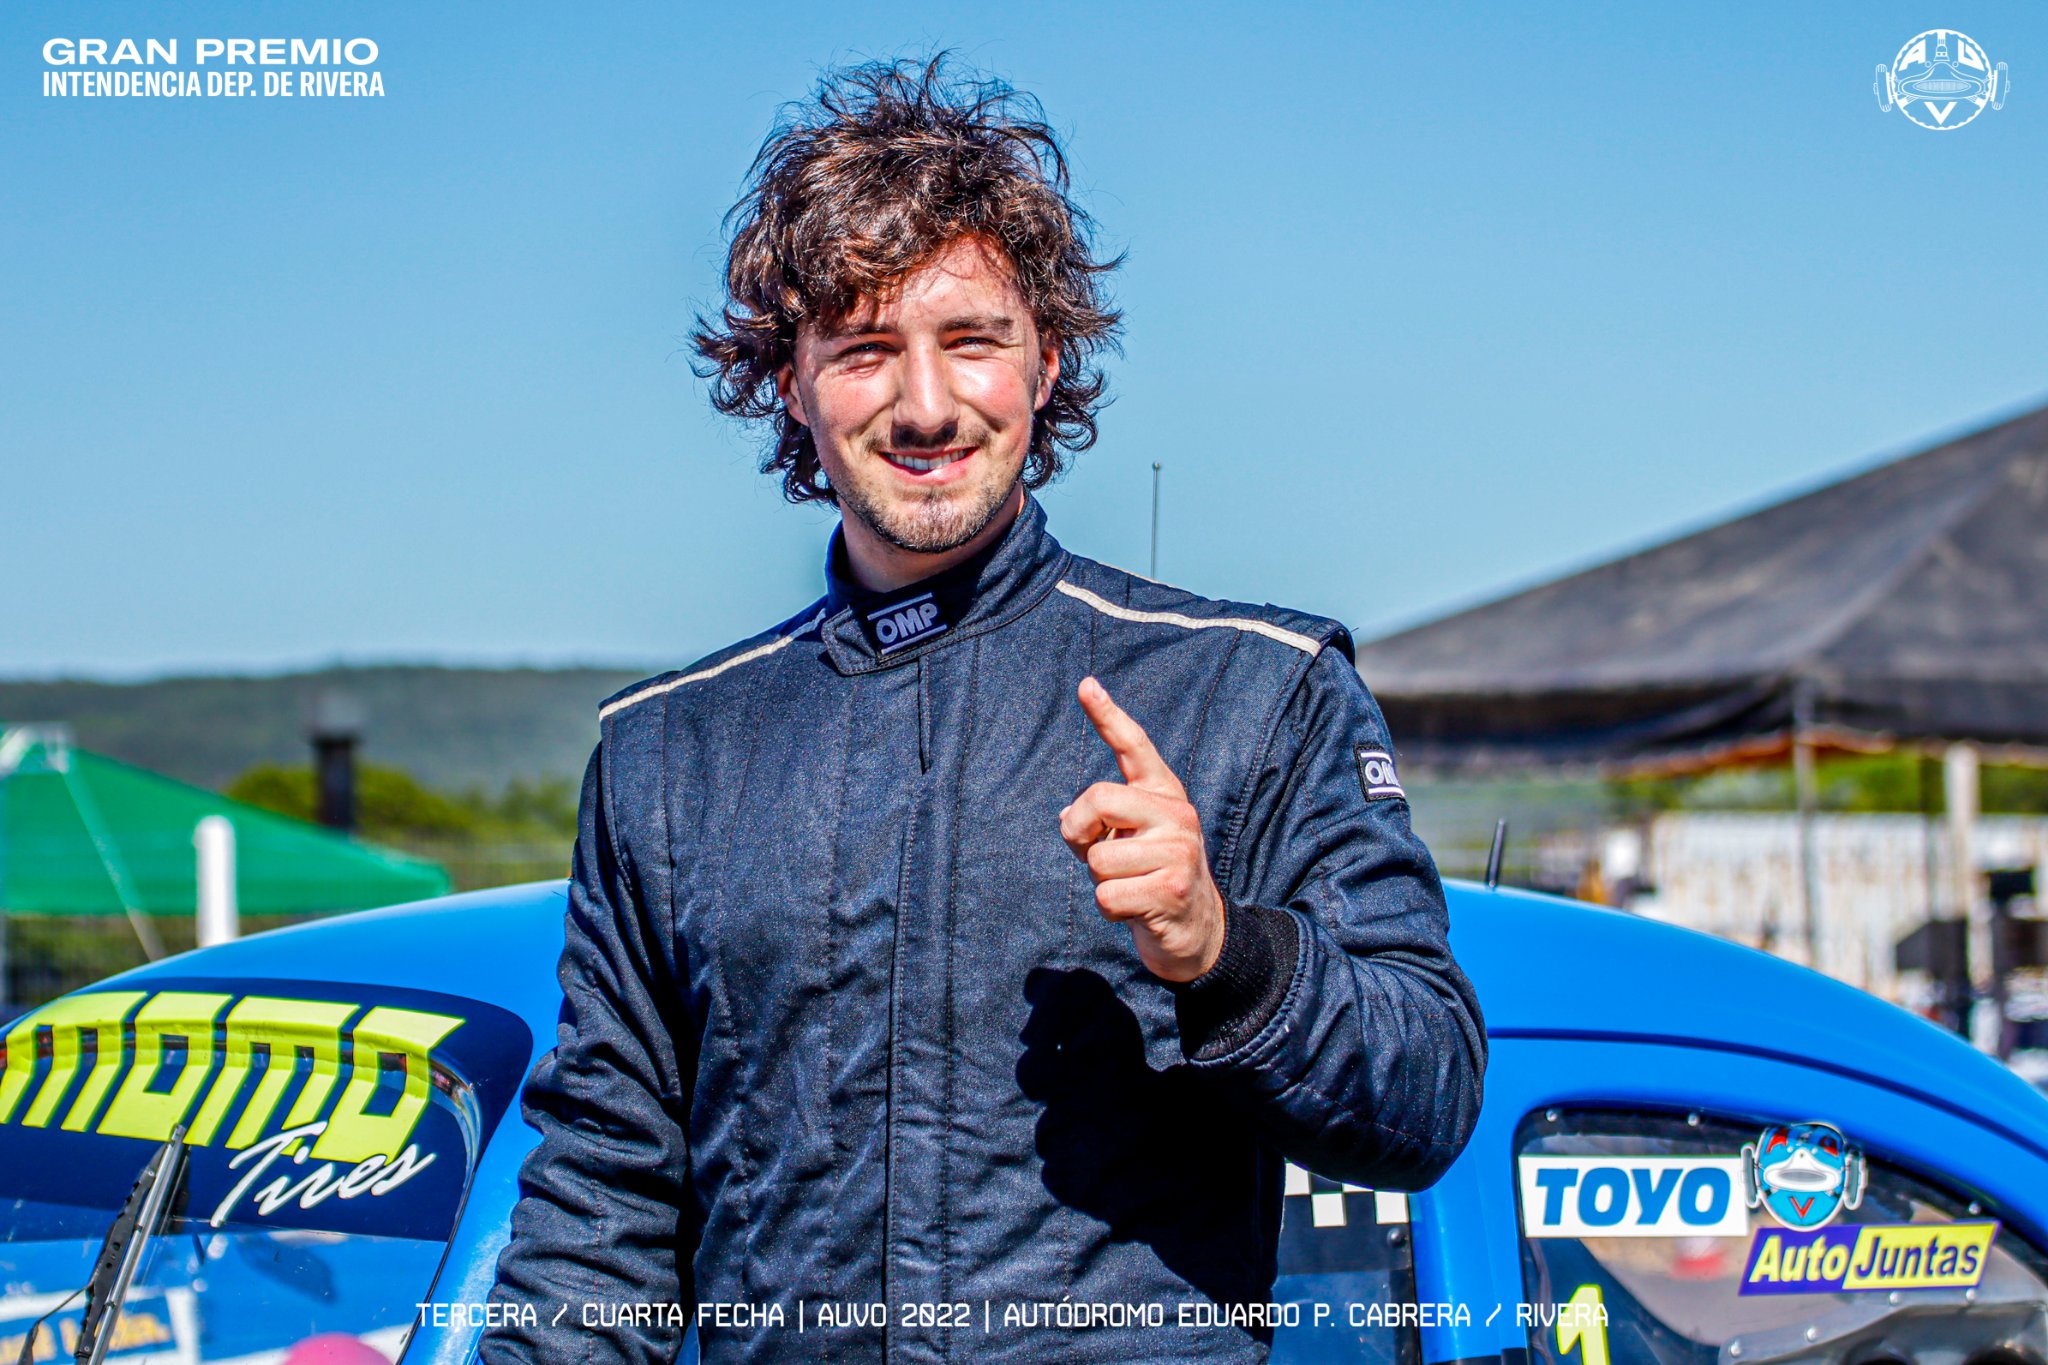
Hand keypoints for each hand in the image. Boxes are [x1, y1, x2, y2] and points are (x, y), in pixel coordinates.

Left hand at [1058, 676, 1226, 982]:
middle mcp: (1177, 815)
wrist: (1197, 932)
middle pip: (1098, 799)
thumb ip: (1102, 821)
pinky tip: (1135, 908)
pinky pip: (1106, 896)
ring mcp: (1178, 852)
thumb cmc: (1151, 877)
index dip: (1108, 716)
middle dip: (1079, 832)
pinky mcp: (1170, 890)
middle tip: (1093, 854)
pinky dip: (1110, 909)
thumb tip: (1066, 820)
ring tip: (1130, 885)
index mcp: (1165, 795)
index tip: (1086, 685)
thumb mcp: (1132, 841)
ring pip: (1098, 858)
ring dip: (1100, 881)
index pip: (1135, 746)